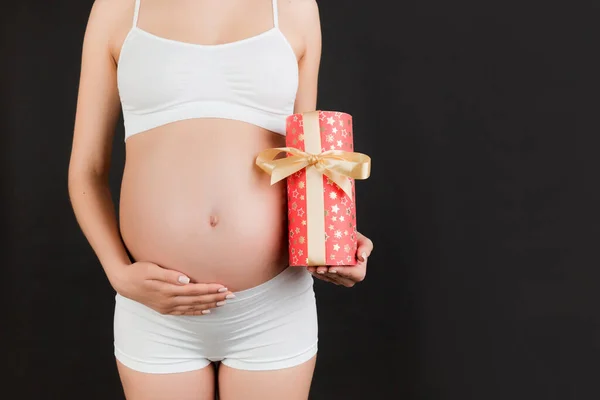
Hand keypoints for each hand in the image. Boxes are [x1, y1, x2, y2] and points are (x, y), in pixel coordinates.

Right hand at [112, 261, 233, 315]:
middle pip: (198, 300)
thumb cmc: (138, 271)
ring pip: (194, 307)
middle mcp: (170, 301)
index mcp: (168, 290)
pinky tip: (207, 311)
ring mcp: (168, 307)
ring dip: (210, 304)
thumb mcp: (151, 269)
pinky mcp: (165, 309)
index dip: (210, 289)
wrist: (123, 283)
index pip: (195, 290)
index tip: (224, 287)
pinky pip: (185, 312)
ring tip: (224, 302)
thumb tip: (186, 279)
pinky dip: (197, 312)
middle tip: (232, 295)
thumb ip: (169, 274)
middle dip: (216, 297)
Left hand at [307, 231, 373, 286]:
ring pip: (329, 278)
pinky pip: (323, 278)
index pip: (354, 275)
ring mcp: (340, 278)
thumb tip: (362, 257)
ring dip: (320, 273)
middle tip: (318, 267)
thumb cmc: (354, 239)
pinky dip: (316, 273)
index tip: (332, 268)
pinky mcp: (331, 277)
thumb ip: (366, 247)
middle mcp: (351, 277)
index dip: (343, 272)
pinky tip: (310, 267)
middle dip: (328, 273)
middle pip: (339, 278)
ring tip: (312, 267)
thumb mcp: (363, 240)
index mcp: (360, 270)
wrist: (343, 238)